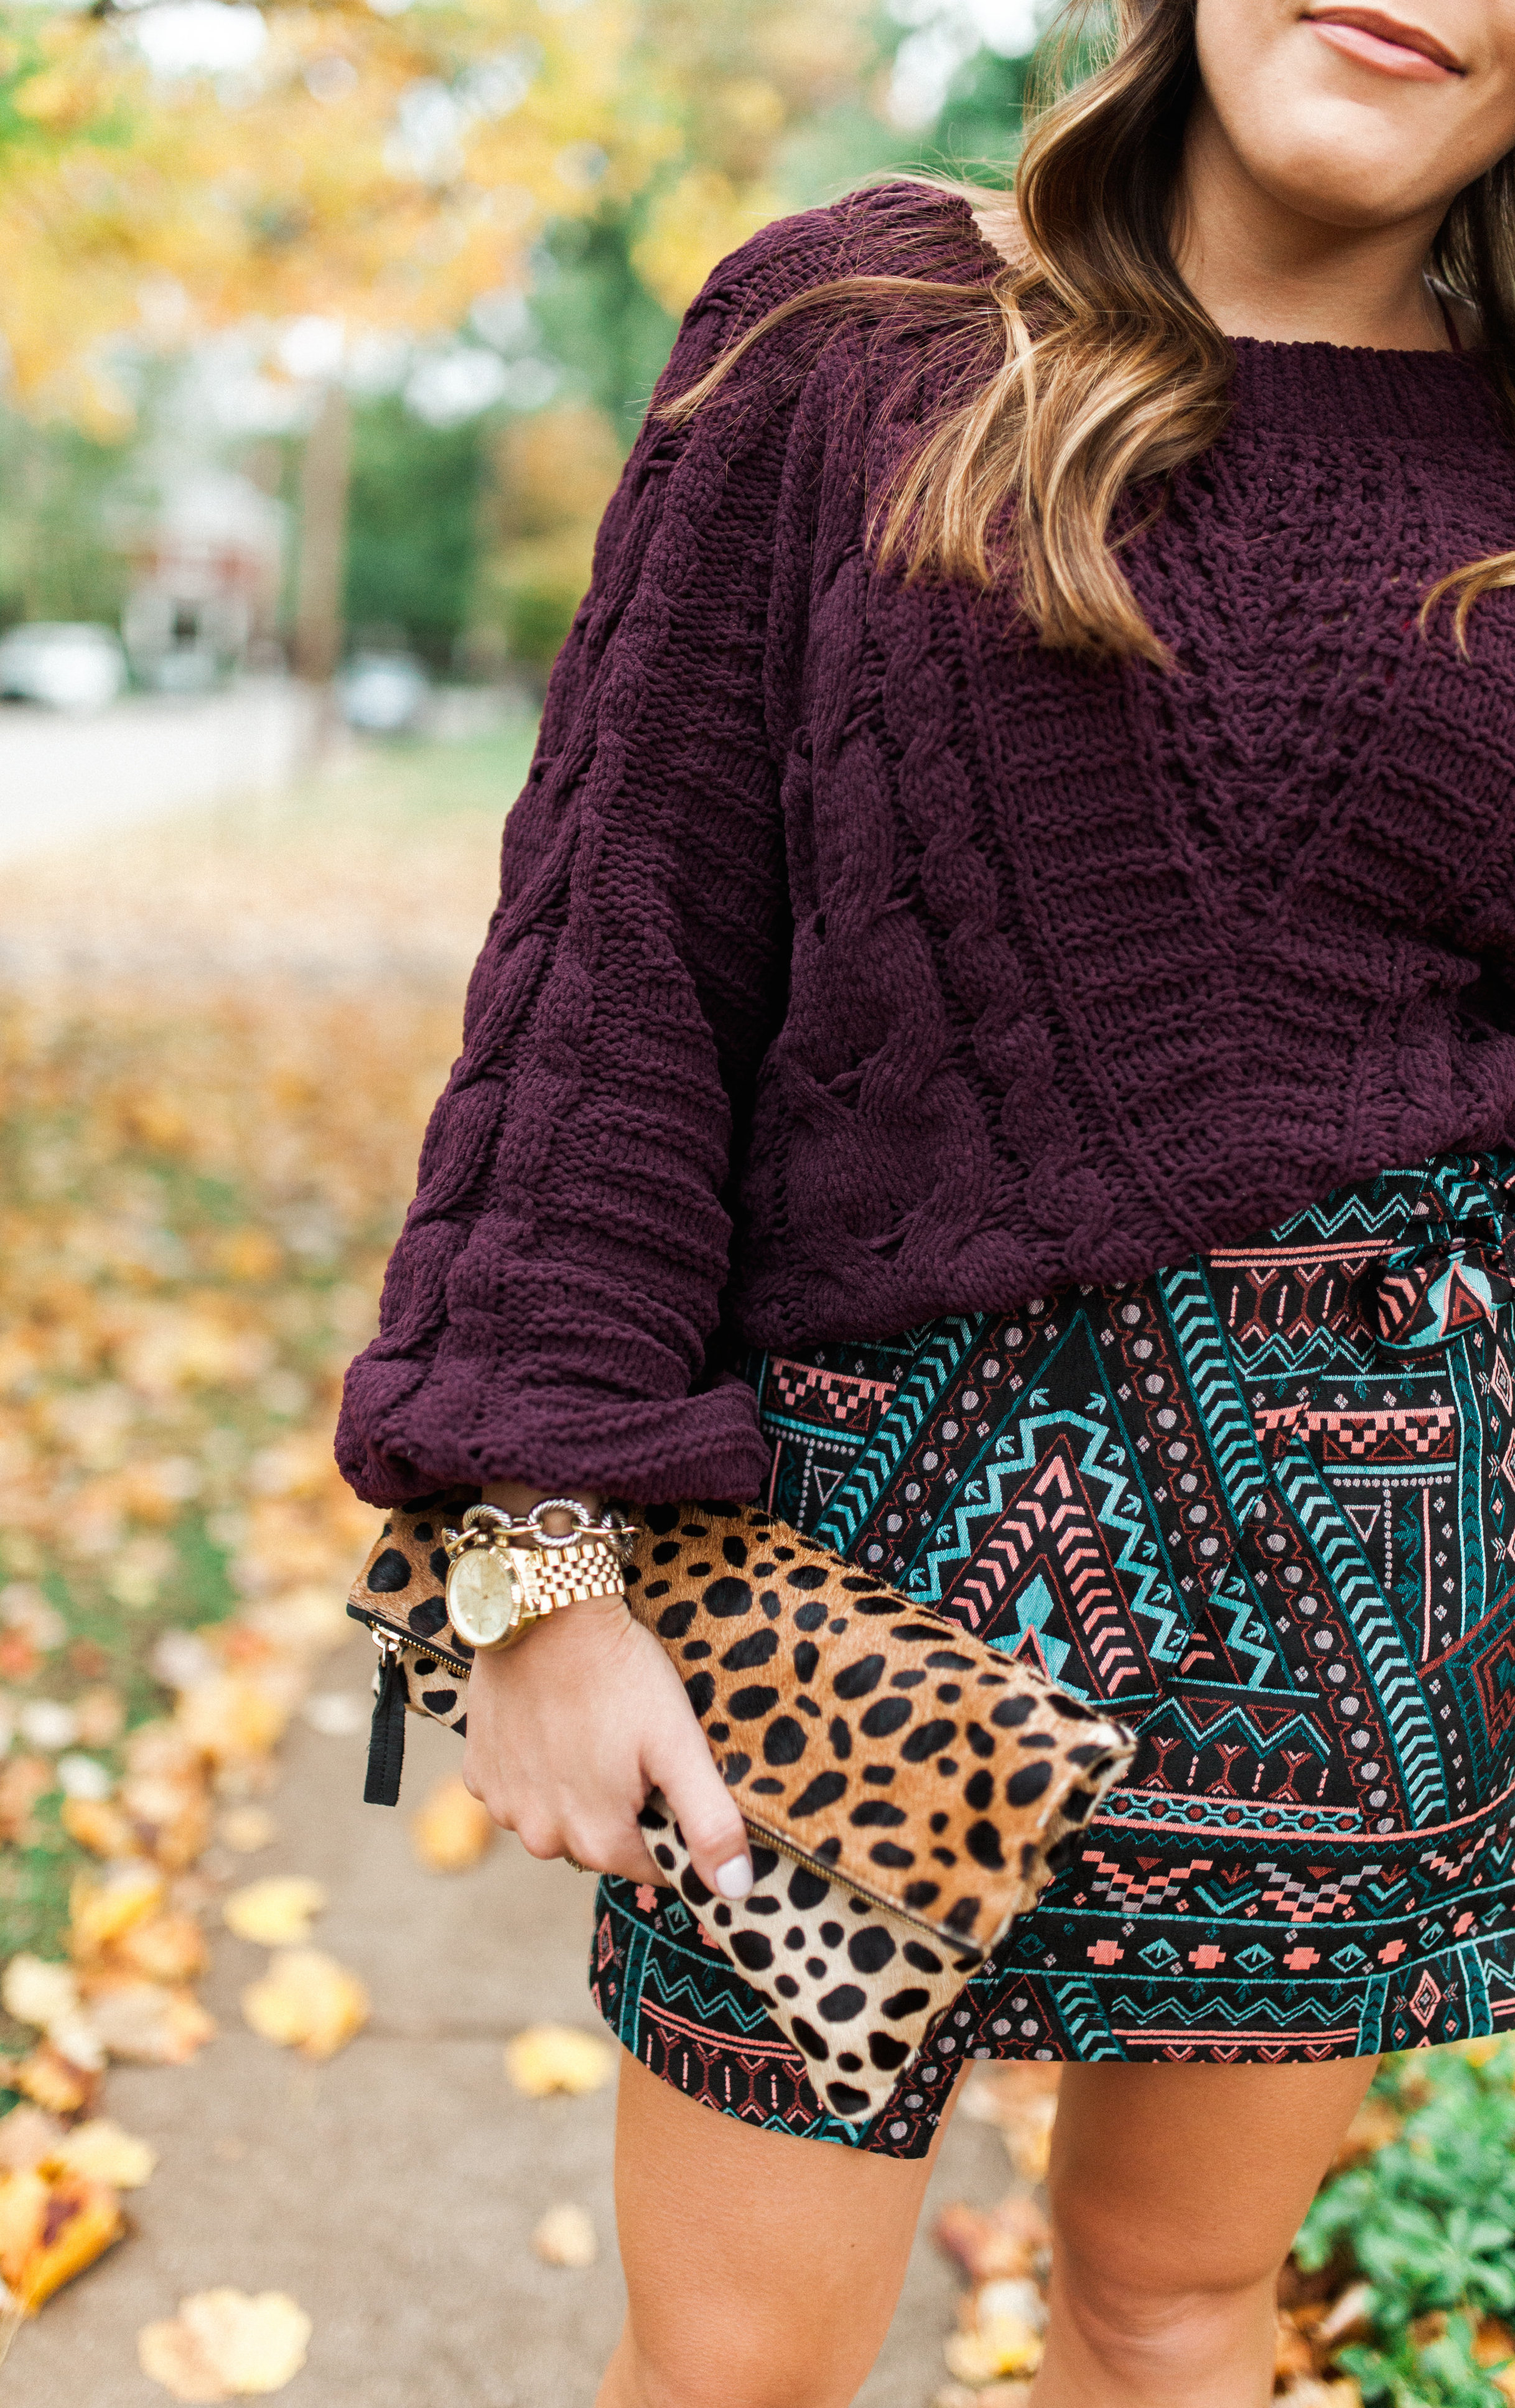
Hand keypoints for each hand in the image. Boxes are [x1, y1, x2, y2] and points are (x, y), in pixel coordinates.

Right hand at [461, 1590, 754, 1896]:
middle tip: (635, 1744)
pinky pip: (520, 1789)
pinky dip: (538, 1769)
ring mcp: (504, 1806)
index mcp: (597, 1841)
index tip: (675, 1777)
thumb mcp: (679, 1745)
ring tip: (594, 1730)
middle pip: (605, 1843)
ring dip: (580, 1790)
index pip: (655, 1864)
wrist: (544, 1612)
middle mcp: (542, 1839)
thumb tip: (734, 1890)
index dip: (675, 1825)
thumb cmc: (620, 1674)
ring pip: (560, 1817)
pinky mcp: (478, 1772)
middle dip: (627, 1807)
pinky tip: (553, 1726)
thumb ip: (710, 1823)